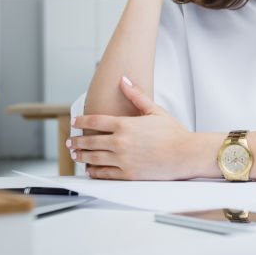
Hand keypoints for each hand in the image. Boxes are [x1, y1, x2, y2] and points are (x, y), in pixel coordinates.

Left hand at [68, 76, 198, 179]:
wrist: (186, 153)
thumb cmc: (173, 132)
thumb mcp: (154, 110)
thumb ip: (136, 95)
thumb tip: (124, 80)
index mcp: (125, 125)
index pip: (95, 121)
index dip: (81, 121)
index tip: (75, 122)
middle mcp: (120, 142)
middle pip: (90, 141)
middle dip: (77, 141)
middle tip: (70, 142)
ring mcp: (123, 159)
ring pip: (94, 159)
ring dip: (81, 156)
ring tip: (75, 155)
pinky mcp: (128, 174)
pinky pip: (105, 174)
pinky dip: (94, 171)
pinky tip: (90, 170)